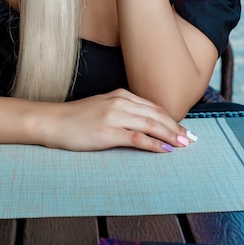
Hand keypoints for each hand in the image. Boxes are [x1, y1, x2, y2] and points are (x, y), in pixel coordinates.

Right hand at [40, 88, 196, 151]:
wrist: (52, 121)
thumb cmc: (75, 118)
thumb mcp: (101, 107)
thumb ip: (121, 111)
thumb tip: (142, 124)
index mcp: (119, 95)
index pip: (152, 106)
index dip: (171, 118)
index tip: (183, 128)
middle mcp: (119, 102)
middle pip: (155, 114)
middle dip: (176, 127)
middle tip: (191, 138)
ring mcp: (113, 116)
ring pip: (150, 124)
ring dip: (170, 135)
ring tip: (184, 144)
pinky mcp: (107, 132)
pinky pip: (136, 138)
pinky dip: (153, 144)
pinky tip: (164, 149)